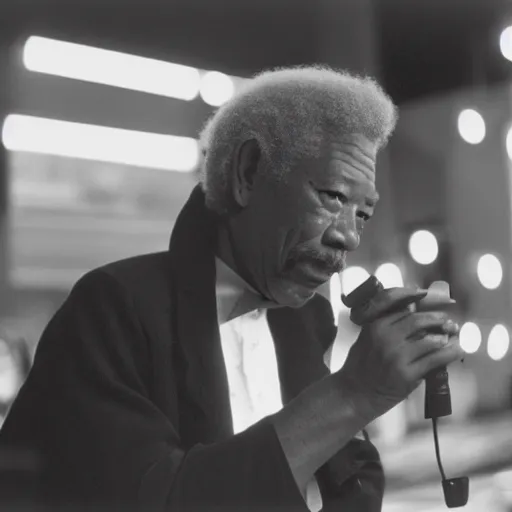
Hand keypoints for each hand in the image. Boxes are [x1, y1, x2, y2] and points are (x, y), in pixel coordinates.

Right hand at [337, 287, 463, 422]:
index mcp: (375, 325)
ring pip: (430, 340)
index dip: (423, 311)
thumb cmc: (360, 366)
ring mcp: (397, 356)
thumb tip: (410, 313)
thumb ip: (385, 325)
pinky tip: (458, 351)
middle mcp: (386, 337)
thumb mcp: (367, 338)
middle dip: (438, 319)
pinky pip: (435, 360)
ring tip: (452, 338)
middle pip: (419, 320)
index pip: (405, 311)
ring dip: (445, 337)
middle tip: (449, 322)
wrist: (354, 394)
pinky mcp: (406, 374)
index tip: (434, 312)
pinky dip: (450, 354)